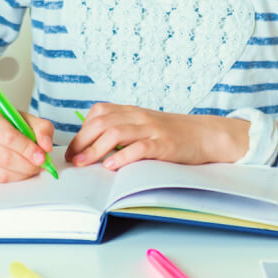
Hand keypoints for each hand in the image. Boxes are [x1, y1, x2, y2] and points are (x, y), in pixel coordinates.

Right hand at [0, 106, 54, 182]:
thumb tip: (47, 146)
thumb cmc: (0, 121)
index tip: (41, 155)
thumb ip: (41, 127)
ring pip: (0, 173)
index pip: (8, 137)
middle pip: (4, 158)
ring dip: (22, 174)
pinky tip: (18, 170)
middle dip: (27, 164)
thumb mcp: (22, 117)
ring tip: (31, 167)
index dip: (27, 149)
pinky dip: (12, 177)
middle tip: (40, 164)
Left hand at [65, 103, 248, 170]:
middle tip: (73, 160)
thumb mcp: (145, 125)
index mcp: (133, 111)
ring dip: (95, 149)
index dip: (82, 130)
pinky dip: (122, 157)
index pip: (99, 113)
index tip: (72, 149)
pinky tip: (111, 166)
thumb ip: (124, 130)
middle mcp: (139, 117)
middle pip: (102, 122)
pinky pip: (139, 148)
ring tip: (84, 163)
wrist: (205, 134)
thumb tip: (94, 145)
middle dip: (82, 141)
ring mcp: (152, 129)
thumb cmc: (173, 134)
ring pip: (116, 133)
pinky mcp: (164, 145)